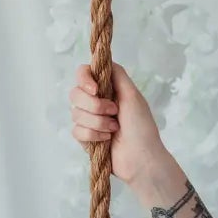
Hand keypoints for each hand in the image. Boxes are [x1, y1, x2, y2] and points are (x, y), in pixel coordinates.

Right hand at [69, 62, 169, 188]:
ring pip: (75, 113)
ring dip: (97, 122)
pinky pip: (76, 130)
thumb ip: (117, 74)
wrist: (141, 158)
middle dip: (94, 105)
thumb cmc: (141, 127)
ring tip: (114, 129)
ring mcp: (89, 120)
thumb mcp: (132, 95)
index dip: (84, 79)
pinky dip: (92, 135)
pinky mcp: (86, 138)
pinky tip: (106, 140)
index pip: (83, 73)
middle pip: (75, 93)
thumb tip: (102, 59)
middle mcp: (96, 102)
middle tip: (114, 112)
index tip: (95, 90)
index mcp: (107, 89)